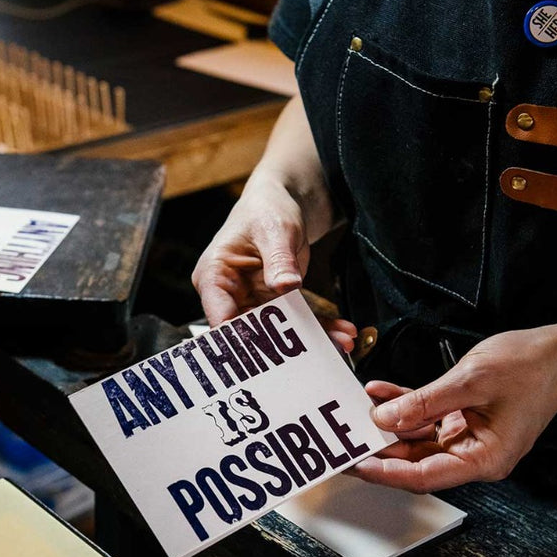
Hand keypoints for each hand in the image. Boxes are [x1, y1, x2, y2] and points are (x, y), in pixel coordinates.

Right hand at [191, 173, 356, 350]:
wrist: (281, 201)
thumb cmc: (267, 209)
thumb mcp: (275, 231)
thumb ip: (279, 260)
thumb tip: (285, 286)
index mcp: (215, 276)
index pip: (221, 319)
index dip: (243, 342)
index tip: (274, 355)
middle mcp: (229, 294)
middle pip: (250, 332)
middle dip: (284, 348)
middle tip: (318, 356)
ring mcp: (251, 301)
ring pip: (276, 333)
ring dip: (309, 340)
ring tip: (342, 344)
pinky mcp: (274, 303)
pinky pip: (295, 321)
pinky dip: (318, 327)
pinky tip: (342, 332)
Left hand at [353, 324, 556, 491]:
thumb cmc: (531, 367)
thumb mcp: (470, 382)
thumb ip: (424, 402)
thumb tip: (384, 418)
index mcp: (484, 459)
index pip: (424, 476)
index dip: (387, 472)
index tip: (356, 464)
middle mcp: (475, 455)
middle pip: (416, 461)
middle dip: (380, 448)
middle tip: (343, 441)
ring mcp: (470, 438)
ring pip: (417, 439)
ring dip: (388, 423)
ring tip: (356, 410)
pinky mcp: (465, 420)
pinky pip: (427, 418)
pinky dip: (404, 405)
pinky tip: (380, 391)